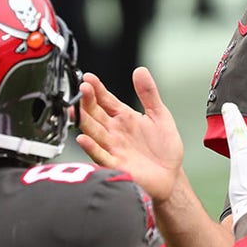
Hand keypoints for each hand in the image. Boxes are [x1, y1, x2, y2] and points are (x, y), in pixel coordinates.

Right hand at [76, 67, 183, 201]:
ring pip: (94, 132)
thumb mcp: (160, 115)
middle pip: (95, 114)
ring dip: (83, 121)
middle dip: (87, 101)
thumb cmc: (164, 148)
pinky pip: (101, 156)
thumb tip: (140, 70)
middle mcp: (114, 132)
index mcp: (124, 118)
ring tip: (75, 108)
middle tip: (82, 88)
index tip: (88, 77)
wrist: (171, 176)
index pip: (106, 100)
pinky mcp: (117, 165)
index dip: (97, 89)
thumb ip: (149, 94)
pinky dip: (92, 148)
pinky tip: (83, 138)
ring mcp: (113, 148)